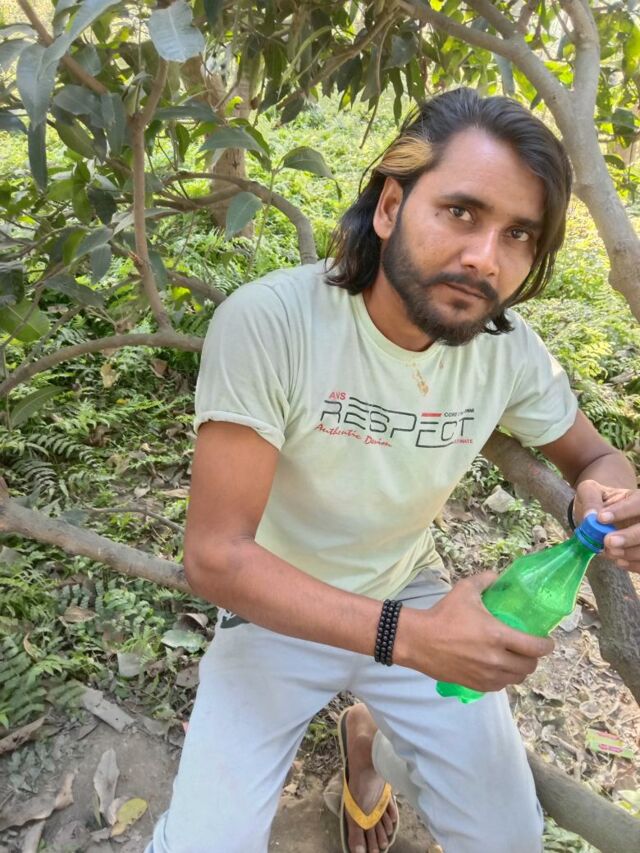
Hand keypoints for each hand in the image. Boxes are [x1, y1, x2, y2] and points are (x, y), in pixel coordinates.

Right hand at [395, 572, 553, 691]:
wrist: (418, 640)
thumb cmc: (443, 615)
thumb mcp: (464, 590)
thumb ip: (484, 581)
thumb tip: (497, 576)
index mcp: (498, 635)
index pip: (535, 647)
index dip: (546, 645)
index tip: (547, 641)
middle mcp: (496, 659)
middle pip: (529, 666)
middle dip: (534, 658)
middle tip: (529, 648)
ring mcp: (486, 675)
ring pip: (516, 679)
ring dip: (519, 669)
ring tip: (514, 659)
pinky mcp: (475, 685)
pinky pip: (500, 686)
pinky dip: (504, 678)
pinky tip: (498, 669)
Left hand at [574, 479, 639, 572]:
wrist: (602, 515)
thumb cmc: (598, 500)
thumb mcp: (589, 492)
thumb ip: (590, 500)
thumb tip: (591, 516)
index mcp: (637, 498)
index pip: (638, 502)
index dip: (623, 511)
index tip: (601, 518)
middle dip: (630, 537)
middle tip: (608, 542)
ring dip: (631, 553)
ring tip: (609, 552)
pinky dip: (635, 565)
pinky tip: (620, 562)